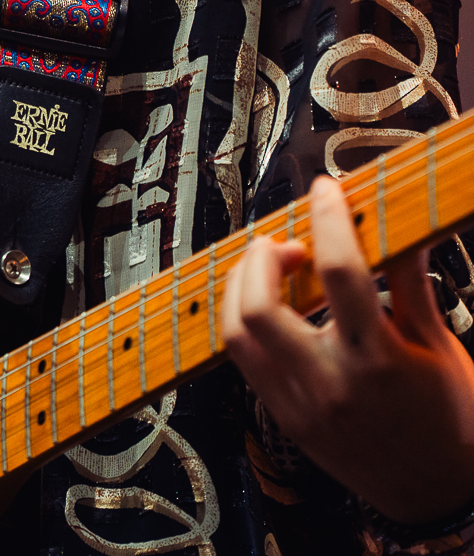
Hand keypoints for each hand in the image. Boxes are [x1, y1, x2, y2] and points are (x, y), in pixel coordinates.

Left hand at [223, 171, 473, 521]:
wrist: (441, 500)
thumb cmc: (453, 428)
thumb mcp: (441, 348)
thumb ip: (413, 283)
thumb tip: (400, 226)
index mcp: (378, 362)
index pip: (341, 271)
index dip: (328, 217)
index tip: (326, 191)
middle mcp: (331, 385)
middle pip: (260, 305)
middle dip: (262, 256)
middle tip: (287, 240)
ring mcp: (302, 407)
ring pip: (238, 333)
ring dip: (242, 285)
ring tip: (270, 267)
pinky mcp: (288, 421)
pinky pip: (245, 362)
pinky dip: (247, 322)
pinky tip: (269, 306)